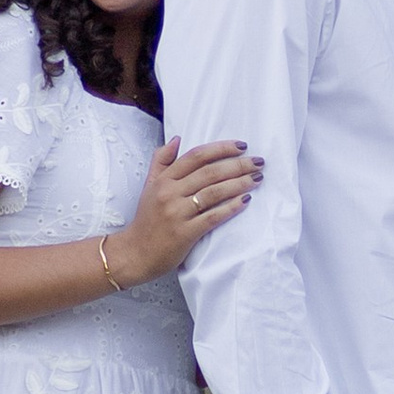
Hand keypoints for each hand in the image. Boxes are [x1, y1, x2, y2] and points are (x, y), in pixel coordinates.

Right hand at [110, 135, 260, 286]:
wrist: (135, 254)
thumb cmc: (146, 220)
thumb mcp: (149, 186)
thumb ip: (161, 161)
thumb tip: (177, 139)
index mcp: (164, 180)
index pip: (196, 156)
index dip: (221, 148)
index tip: (241, 146)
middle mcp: (170, 193)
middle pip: (210, 172)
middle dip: (238, 165)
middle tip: (259, 162)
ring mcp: (177, 213)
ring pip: (214, 192)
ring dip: (239, 183)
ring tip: (257, 178)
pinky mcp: (185, 234)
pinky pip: (212, 217)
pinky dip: (231, 208)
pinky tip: (246, 201)